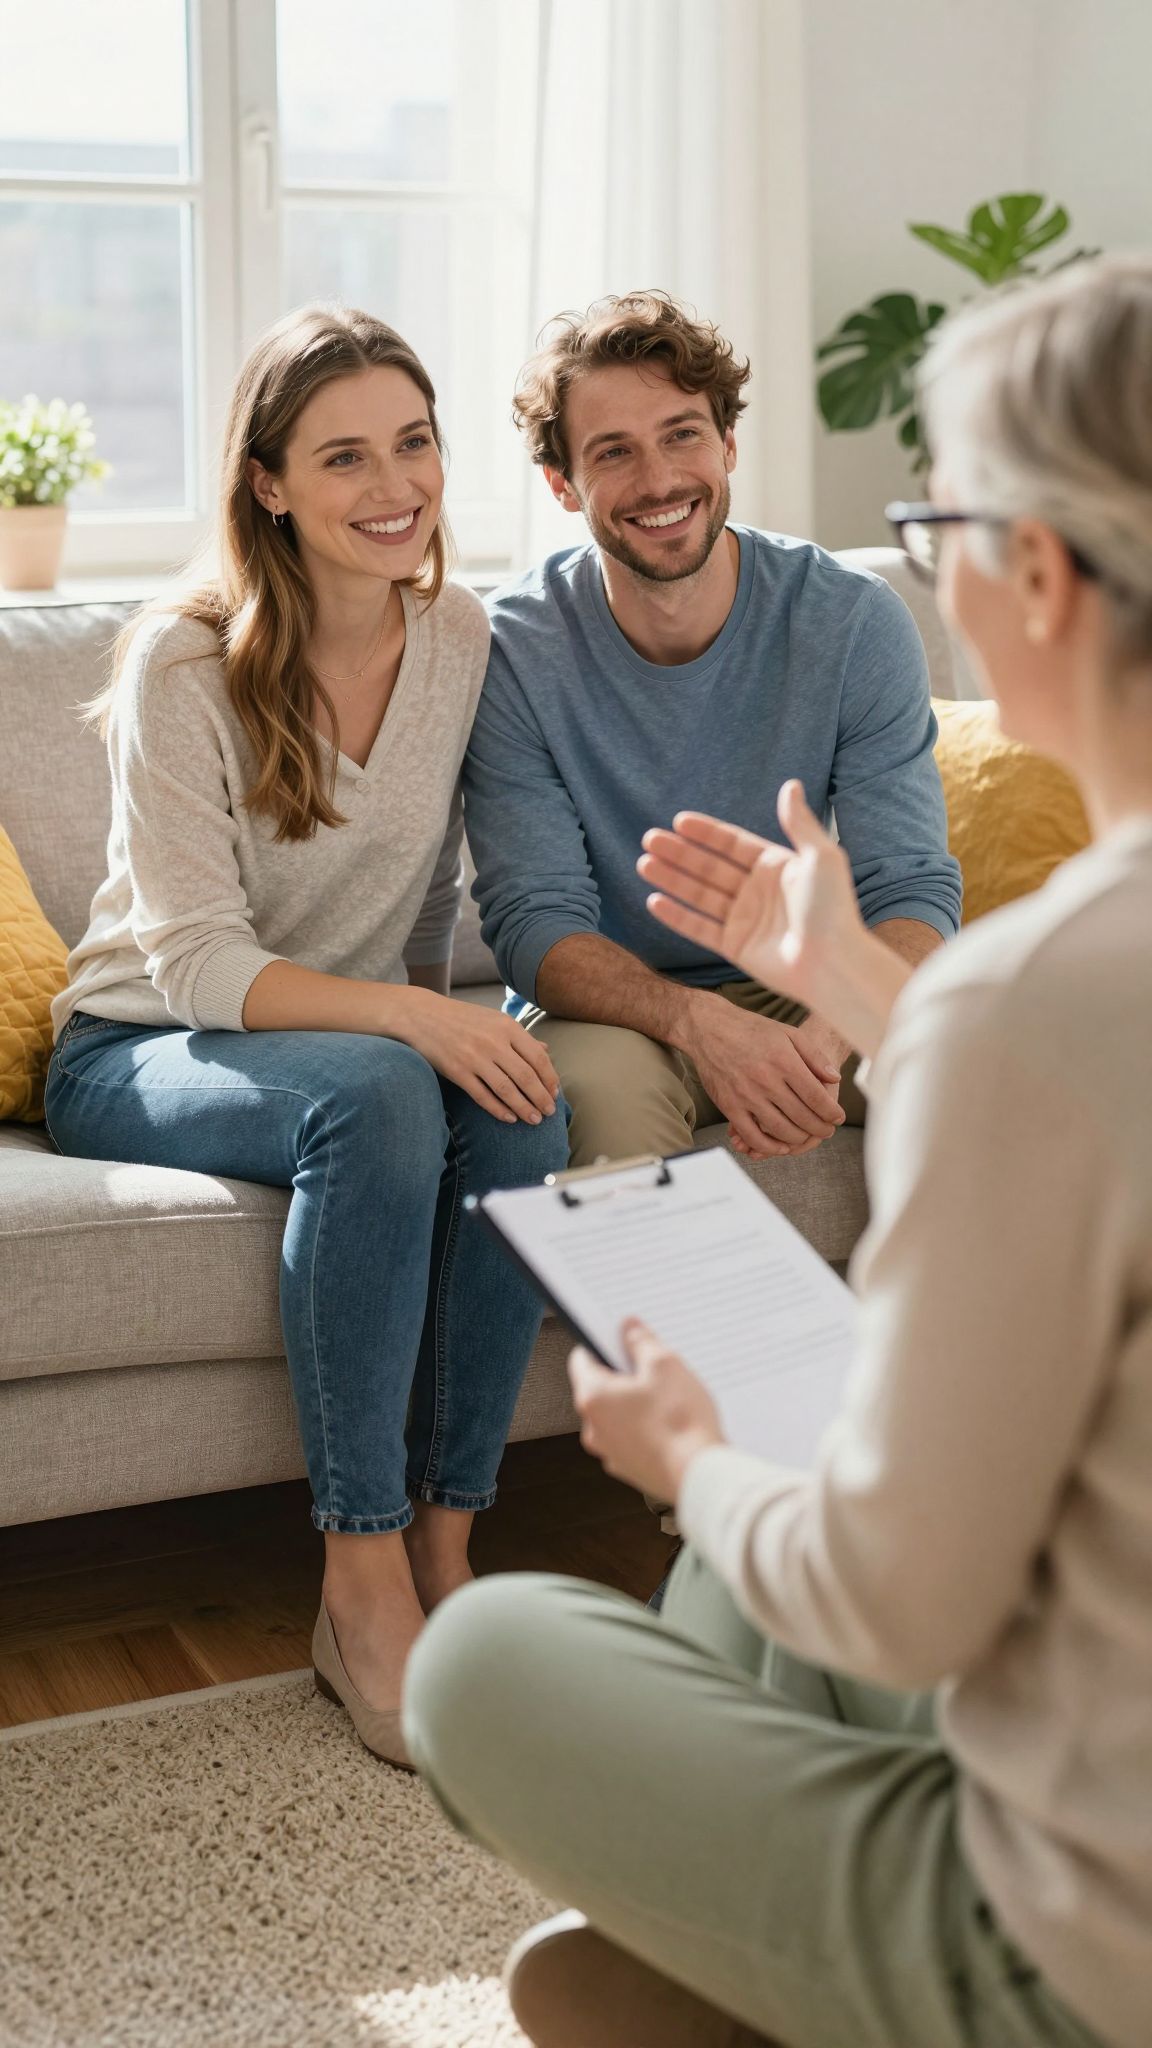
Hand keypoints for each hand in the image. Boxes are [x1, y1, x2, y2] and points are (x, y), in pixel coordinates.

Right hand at [401, 991, 560, 1123]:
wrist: (423, 1016)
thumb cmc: (463, 1018)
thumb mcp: (495, 1019)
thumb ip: (520, 1037)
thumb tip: (546, 1050)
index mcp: (507, 1026)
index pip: (538, 1057)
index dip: (550, 1078)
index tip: (555, 1093)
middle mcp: (493, 1042)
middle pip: (526, 1076)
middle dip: (541, 1098)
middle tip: (549, 1113)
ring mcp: (474, 1058)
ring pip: (507, 1090)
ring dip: (524, 1108)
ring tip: (534, 1120)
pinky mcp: (457, 1072)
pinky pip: (483, 1096)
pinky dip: (499, 1110)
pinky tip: (510, 1118)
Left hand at [568, 1320, 725, 1500]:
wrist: (699, 1476)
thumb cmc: (680, 1423)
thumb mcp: (665, 1366)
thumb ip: (642, 1342)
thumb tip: (629, 1329)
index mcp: (593, 1398)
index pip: (581, 1359)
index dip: (602, 1342)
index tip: (621, 1337)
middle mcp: (594, 1428)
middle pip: (601, 1388)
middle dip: (626, 1374)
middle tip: (655, 1366)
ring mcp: (611, 1452)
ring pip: (618, 1415)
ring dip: (637, 1403)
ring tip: (670, 1397)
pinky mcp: (631, 1469)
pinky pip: (633, 1438)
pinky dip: (647, 1428)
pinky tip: (673, 1423)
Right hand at [639, 780, 864, 1017]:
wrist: (832, 963)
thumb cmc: (831, 909)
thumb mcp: (820, 857)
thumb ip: (799, 823)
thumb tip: (789, 785)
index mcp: (776, 867)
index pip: (733, 844)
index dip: (706, 833)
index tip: (678, 821)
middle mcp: (757, 892)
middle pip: (710, 867)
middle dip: (680, 854)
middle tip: (650, 839)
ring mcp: (744, 920)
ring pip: (700, 895)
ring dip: (672, 879)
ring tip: (643, 864)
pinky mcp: (735, 947)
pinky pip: (700, 928)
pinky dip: (677, 916)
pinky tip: (654, 901)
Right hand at [681, 995, 844, 1158]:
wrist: (709, 1029)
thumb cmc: (751, 1030)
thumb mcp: (789, 1033)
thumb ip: (814, 1056)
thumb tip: (834, 1078)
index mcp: (783, 1061)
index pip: (816, 1096)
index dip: (831, 1112)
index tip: (837, 1117)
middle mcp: (766, 1080)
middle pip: (802, 1116)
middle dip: (820, 1128)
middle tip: (827, 1130)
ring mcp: (746, 1096)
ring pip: (780, 1130)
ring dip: (799, 1139)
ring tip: (807, 1136)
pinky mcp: (729, 1107)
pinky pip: (752, 1136)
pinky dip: (769, 1147)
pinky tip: (781, 1147)